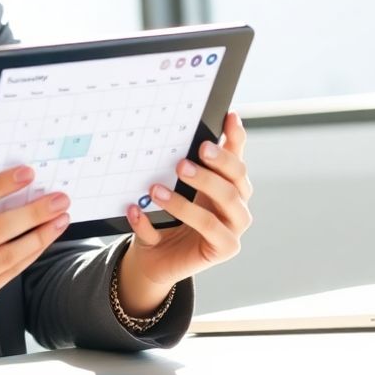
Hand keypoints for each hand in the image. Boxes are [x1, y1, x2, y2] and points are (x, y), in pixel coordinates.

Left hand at [118, 111, 252, 314]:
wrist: (155, 258)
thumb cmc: (165, 218)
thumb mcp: (167, 190)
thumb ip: (172, 171)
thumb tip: (164, 143)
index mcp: (226, 182)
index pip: (236, 155)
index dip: (236, 136)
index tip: (228, 117)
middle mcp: (237, 202)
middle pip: (237, 178)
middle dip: (217, 164)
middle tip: (185, 160)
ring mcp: (235, 226)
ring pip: (225, 204)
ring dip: (190, 196)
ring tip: (156, 190)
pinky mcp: (225, 248)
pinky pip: (204, 231)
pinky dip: (167, 221)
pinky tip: (137, 211)